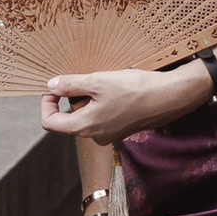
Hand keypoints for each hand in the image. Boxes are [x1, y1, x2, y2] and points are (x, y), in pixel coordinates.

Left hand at [39, 62, 212, 146]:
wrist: (169, 97)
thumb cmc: (134, 90)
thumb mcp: (97, 82)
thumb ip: (71, 85)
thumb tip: (52, 86)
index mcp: (85, 127)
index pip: (50, 123)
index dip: (47, 104)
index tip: (54, 88)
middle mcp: (95, 136)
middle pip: (69, 119)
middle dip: (73, 98)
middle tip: (86, 79)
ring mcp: (109, 134)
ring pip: (87, 115)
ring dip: (89, 98)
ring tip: (105, 83)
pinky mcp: (121, 129)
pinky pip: (102, 116)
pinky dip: (102, 102)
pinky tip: (117, 89)